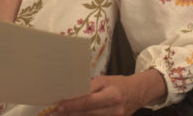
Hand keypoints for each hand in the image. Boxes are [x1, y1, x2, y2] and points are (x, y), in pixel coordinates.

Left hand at [52, 70, 166, 115]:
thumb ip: (91, 87)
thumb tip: (74, 92)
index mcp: (112, 95)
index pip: (89, 101)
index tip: (60, 106)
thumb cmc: (119, 84)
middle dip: (70, 113)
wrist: (137, 93)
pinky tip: (76, 115)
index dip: (73, 104)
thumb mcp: (106, 80)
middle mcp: (115, 110)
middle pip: (88, 113)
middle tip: (55, 113)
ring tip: (62, 114)